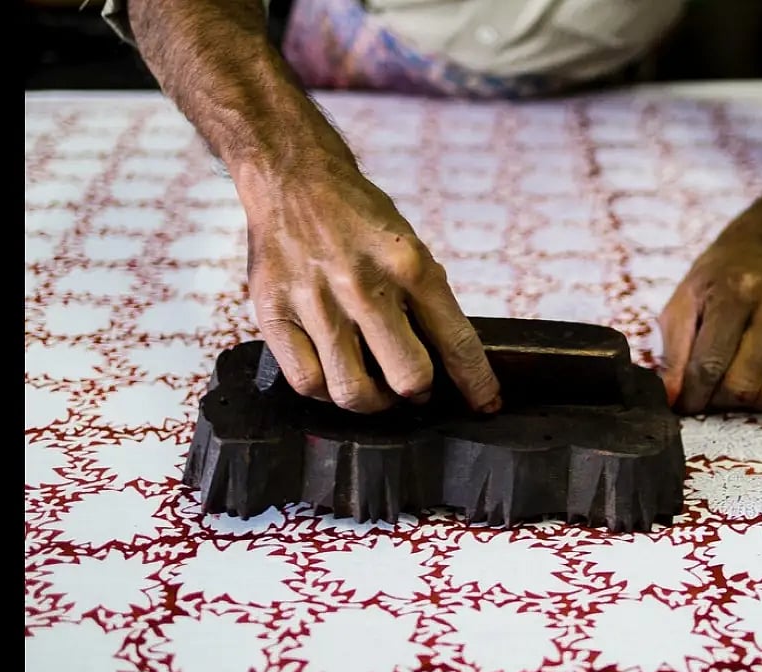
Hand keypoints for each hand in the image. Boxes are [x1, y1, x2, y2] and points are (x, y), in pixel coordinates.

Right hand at [238, 159, 501, 414]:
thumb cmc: (357, 217)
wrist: (292, 178)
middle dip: (418, 392)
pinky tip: (334, 375)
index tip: (486, 404)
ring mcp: (316, 301)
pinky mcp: (274, 313)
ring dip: (373, 401)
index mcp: (410, 265)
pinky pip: (306, 382)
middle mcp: (364, 286)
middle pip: (408, 377)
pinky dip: (325, 392)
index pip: (456, 340)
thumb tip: (449, 361)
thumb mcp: (409, 246)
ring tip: (373, 387)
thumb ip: (427, 300)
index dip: (476, 383)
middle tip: (412, 387)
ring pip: (352, 391)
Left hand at [657, 239, 761, 414]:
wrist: (758, 254)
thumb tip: (673, 398)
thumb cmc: (714, 285)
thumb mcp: (682, 305)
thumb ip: (674, 353)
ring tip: (737, 383)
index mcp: (736, 293)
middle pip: (745, 387)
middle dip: (718, 400)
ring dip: (755, 403)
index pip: (710, 365)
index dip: (691, 394)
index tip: (682, 403)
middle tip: (707, 390)